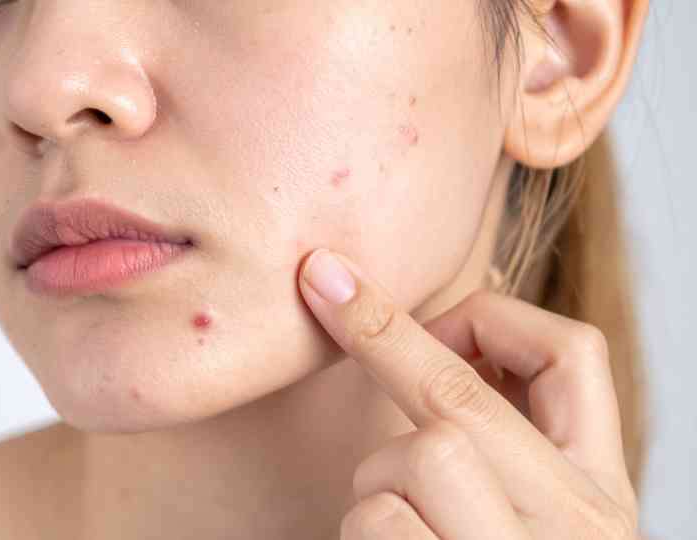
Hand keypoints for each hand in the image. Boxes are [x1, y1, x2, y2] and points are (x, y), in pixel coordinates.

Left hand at [298, 248, 640, 538]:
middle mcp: (578, 524)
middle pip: (465, 394)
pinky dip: (363, 534)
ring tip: (391, 528)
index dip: (491, 314)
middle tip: (322, 279)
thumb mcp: (530, 516)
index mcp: (600, 493)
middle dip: (380, 330)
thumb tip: (435, 343)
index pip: (574, 357)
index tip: (426, 311)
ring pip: (420, 456)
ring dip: (376, 480)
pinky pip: (381, 525)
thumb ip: (500, 445)